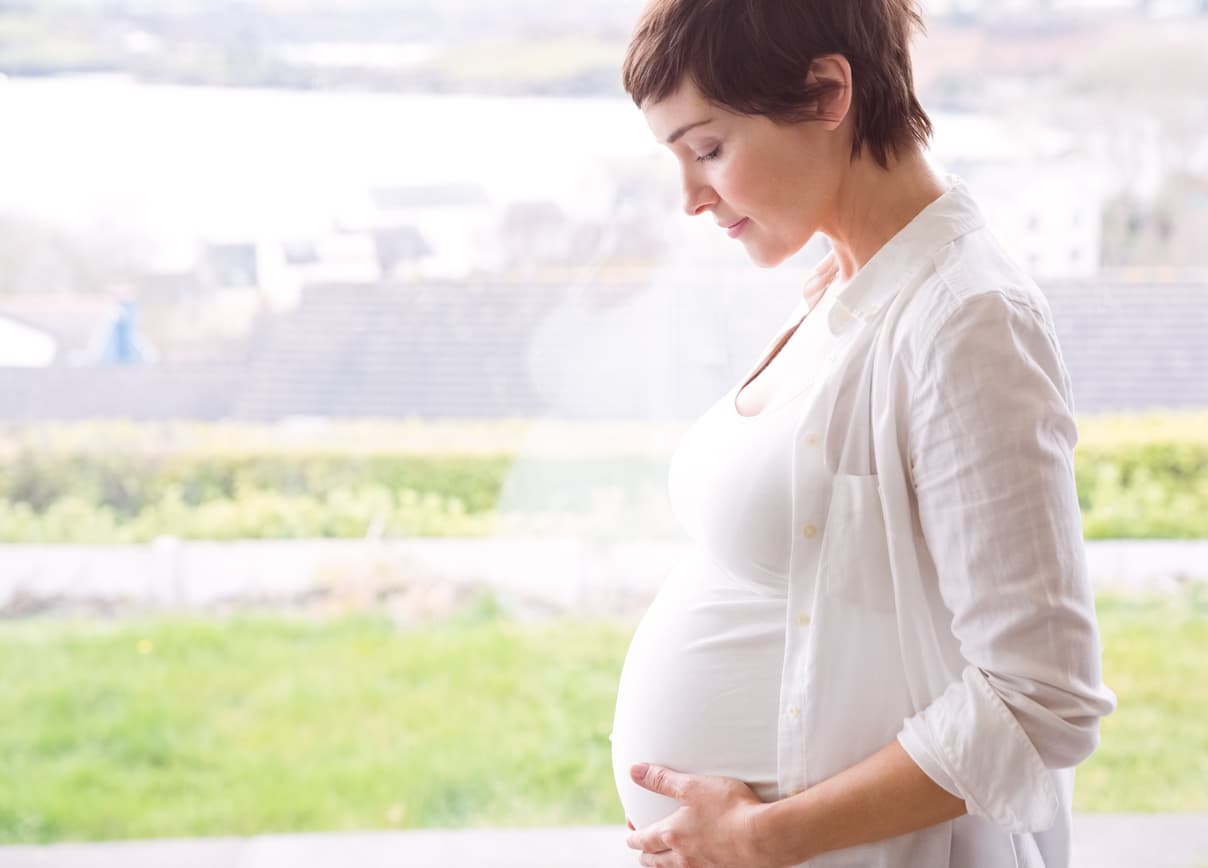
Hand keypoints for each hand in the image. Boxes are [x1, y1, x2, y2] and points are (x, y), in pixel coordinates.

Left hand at [624, 762, 777, 867]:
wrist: (764, 837)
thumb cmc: (729, 809)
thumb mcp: (692, 786)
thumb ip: (662, 779)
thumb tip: (634, 771)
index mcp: (672, 835)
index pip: (641, 840)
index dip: (632, 834)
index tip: (631, 828)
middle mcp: (683, 857)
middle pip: (653, 861)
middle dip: (644, 853)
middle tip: (642, 844)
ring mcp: (702, 867)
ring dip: (663, 863)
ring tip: (663, 856)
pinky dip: (688, 867)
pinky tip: (696, 860)